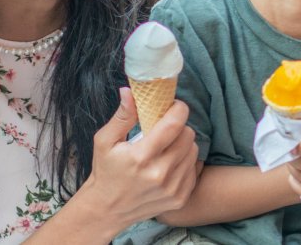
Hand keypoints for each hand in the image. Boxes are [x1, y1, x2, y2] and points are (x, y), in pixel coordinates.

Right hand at [81, 88, 198, 225]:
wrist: (107, 209)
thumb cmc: (106, 171)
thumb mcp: (105, 141)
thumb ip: (122, 116)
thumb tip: (130, 91)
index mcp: (141, 157)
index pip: (174, 124)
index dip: (178, 109)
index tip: (173, 106)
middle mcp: (159, 174)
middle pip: (188, 135)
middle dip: (179, 127)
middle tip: (166, 129)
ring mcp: (172, 188)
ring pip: (194, 150)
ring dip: (183, 144)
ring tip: (166, 147)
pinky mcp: (180, 198)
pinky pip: (195, 168)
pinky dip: (186, 162)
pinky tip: (170, 163)